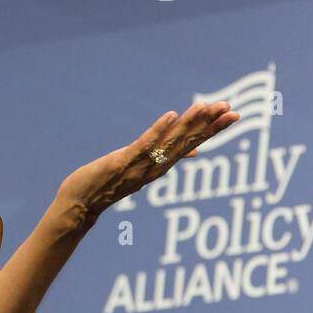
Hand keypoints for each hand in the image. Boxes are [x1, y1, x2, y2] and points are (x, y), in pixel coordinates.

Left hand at [56, 100, 240, 230]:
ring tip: (206, 107)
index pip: (193, 143)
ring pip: (170, 142)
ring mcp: (141, 165)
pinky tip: (171, 115)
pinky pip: (144, 145)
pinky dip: (158, 130)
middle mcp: (156, 166)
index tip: (233, 114)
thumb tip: (194, 151)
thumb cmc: (109, 184)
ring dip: (189, 124)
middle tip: (232, 109)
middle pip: (188, 142)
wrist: (80, 205)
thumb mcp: (143, 169)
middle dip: (210, 125)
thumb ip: (166, 157)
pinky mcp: (123, 162)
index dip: (213, 129)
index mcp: (161, 165)